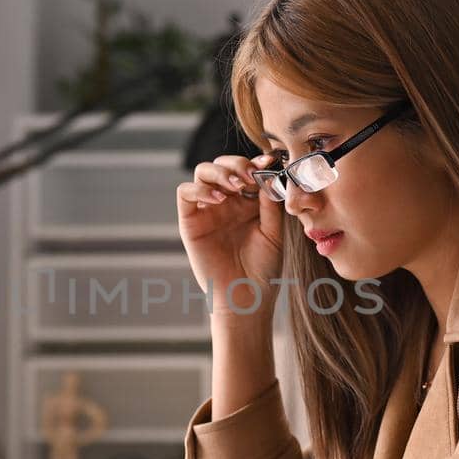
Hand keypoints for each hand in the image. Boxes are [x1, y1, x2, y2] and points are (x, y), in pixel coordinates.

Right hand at [175, 153, 284, 314]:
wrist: (245, 296)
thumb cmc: (263, 268)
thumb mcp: (273, 232)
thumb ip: (269, 203)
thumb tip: (269, 174)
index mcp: (248, 201)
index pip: (247, 171)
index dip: (256, 162)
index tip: (269, 162)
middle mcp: (226, 202)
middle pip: (223, 165)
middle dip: (236, 164)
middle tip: (249, 176)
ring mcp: (207, 210)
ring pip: (203, 172)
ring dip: (219, 172)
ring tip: (235, 187)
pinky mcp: (190, 221)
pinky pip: (185, 193)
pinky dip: (199, 189)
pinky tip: (218, 199)